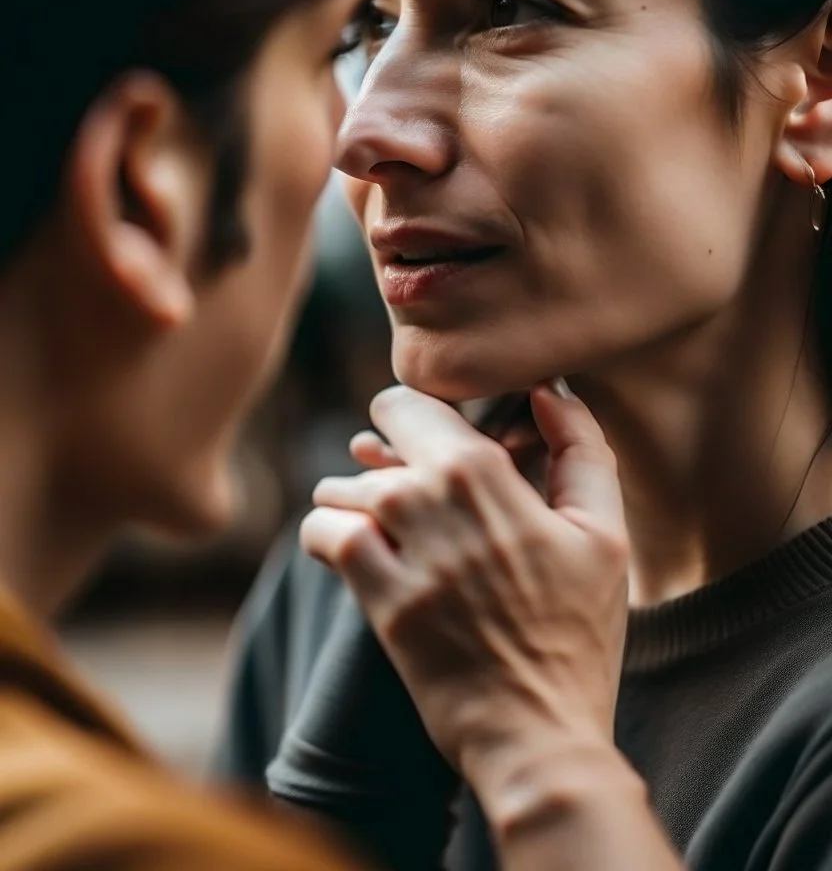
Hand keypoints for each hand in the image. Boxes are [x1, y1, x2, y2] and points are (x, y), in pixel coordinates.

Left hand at [299, 382, 628, 776]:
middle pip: (375, 441)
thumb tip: (548, 390)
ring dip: (355, 498)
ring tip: (384, 521)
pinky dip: (330, 535)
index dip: (415, 416)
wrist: (541, 734)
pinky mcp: (378, 602)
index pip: (410, 402)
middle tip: (408, 480)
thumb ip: (580, 451)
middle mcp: (432, 503)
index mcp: (484, 474)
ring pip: (343, 488)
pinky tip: (357, 550)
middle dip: (388, 454)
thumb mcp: (604, 535)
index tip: (431, 440)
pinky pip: (324, 538)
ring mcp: (401, 554)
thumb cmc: (579, 634)